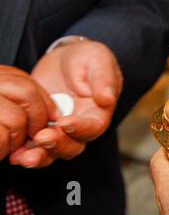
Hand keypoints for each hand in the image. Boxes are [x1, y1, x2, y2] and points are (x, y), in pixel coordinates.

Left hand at [10, 40, 122, 168]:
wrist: (66, 58)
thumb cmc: (87, 58)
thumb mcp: (99, 60)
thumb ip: (104, 79)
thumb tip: (108, 99)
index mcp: (99, 112)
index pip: (94, 127)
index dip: (81, 128)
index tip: (65, 122)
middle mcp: (81, 126)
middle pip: (74, 146)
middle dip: (58, 145)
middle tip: (42, 138)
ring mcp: (60, 130)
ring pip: (53, 151)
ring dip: (40, 156)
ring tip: (23, 156)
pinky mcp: (41, 127)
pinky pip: (35, 146)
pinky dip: (25, 151)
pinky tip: (14, 153)